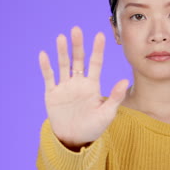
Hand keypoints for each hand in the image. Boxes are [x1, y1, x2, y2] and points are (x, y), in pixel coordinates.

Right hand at [38, 26, 128, 147]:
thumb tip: (125, 81)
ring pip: (63, 65)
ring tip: (61, 37)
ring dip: (62, 52)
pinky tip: (44, 54)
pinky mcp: (52, 94)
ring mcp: (65, 87)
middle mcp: (78, 82)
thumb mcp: (107, 113)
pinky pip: (49, 78)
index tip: (100, 35)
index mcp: (93, 85)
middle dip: (77, 45)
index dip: (97, 49)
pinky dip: (46, 67)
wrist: (74, 139)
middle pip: (78, 60)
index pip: (95, 63)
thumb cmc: (94, 127)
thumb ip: (115, 97)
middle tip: (76, 29)